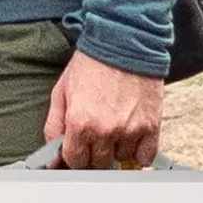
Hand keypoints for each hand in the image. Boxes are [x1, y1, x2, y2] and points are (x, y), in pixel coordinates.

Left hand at [44, 50, 163, 168]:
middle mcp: (105, 130)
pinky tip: (132, 137)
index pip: (75, 161)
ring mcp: (129, 130)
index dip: (76, 154)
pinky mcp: (150, 125)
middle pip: (98, 163)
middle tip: (98, 131)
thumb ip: (54, 127)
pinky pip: (145, 157)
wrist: (125, 40)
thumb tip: (52, 159)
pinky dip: (139, 152)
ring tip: (116, 124)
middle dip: (96, 150)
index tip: (79, 146)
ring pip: (121, 158)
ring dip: (117, 148)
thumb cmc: (93, 63)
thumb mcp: (61, 92)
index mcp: (80, 123)